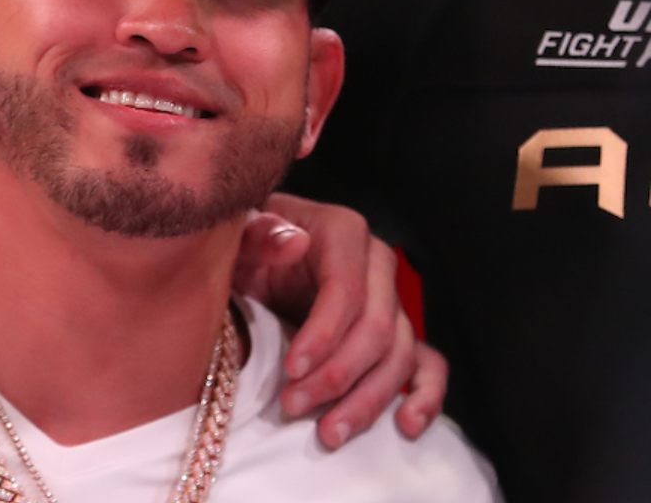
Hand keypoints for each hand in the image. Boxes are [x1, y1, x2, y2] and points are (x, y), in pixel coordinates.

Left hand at [235, 192, 445, 447]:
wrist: (252, 257)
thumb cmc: (245, 245)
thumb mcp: (239, 234)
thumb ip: (259, 234)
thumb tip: (295, 243)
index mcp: (343, 232)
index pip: (346, 289)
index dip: (324, 333)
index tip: (291, 369)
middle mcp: (377, 264)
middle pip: (376, 328)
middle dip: (337, 374)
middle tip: (294, 404)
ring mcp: (389, 299)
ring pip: (398, 355)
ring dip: (367, 399)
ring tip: (329, 432)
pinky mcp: (394, 332)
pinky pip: (425, 363)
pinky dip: (424, 395)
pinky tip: (406, 425)